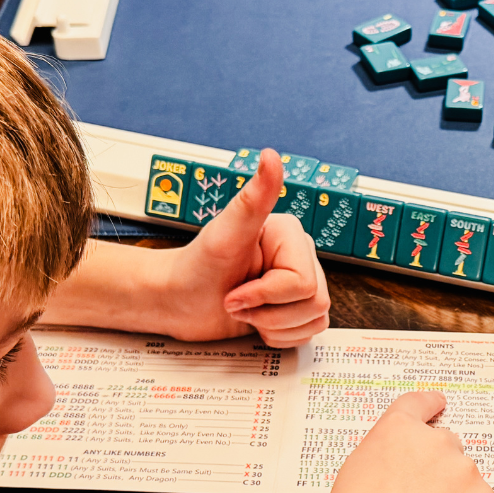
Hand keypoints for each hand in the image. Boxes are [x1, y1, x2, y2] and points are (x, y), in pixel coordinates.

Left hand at [157, 148, 330, 346]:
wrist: (178, 301)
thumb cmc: (194, 268)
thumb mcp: (224, 234)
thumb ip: (253, 199)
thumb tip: (271, 157)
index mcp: (289, 234)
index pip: (302, 282)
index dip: (265, 295)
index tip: (234, 289)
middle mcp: (299, 255)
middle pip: (314, 302)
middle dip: (268, 312)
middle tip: (237, 300)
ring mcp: (299, 282)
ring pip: (315, 318)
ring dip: (273, 325)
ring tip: (246, 310)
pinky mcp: (295, 306)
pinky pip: (310, 330)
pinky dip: (280, 335)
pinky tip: (257, 321)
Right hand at [312, 391, 493, 492]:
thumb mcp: (354, 477)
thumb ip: (386, 457)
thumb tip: (403, 462)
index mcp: (397, 430)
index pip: (419, 403)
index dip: (430, 405)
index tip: (439, 404)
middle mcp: (436, 442)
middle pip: (446, 445)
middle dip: (437, 467)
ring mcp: (465, 471)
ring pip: (464, 480)